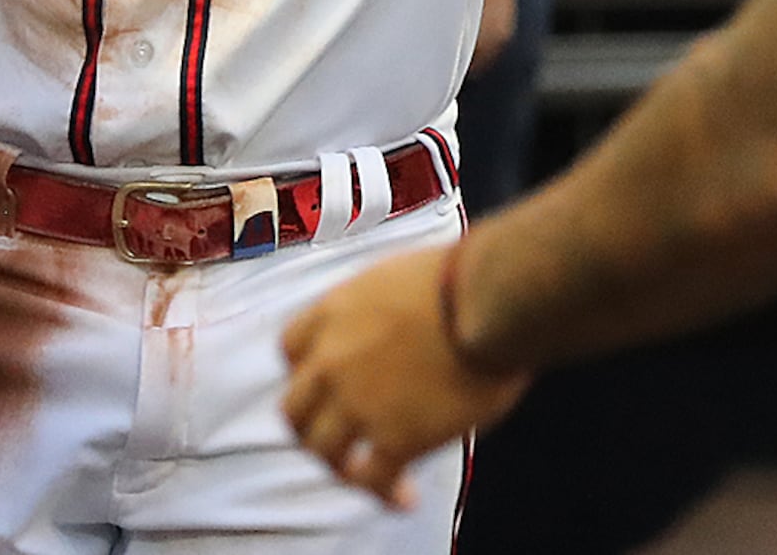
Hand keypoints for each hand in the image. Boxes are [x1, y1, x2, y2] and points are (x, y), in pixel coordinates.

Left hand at [279, 245, 534, 506]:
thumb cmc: (460, 280)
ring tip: (366, 476)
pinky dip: (384, 493)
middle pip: (294, 408)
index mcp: (333, 313)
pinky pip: (372, 479)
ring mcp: (357, 403)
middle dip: (311, 428)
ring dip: (341, 466)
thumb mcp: (395, 278)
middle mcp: (331, 360)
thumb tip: (398, 333)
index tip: (324, 384)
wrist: (486, 303)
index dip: (305, 372)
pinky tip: (403, 498)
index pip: (291, 350)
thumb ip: (377, 313)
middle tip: (336, 438)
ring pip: (323, 450)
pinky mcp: (393, 439)